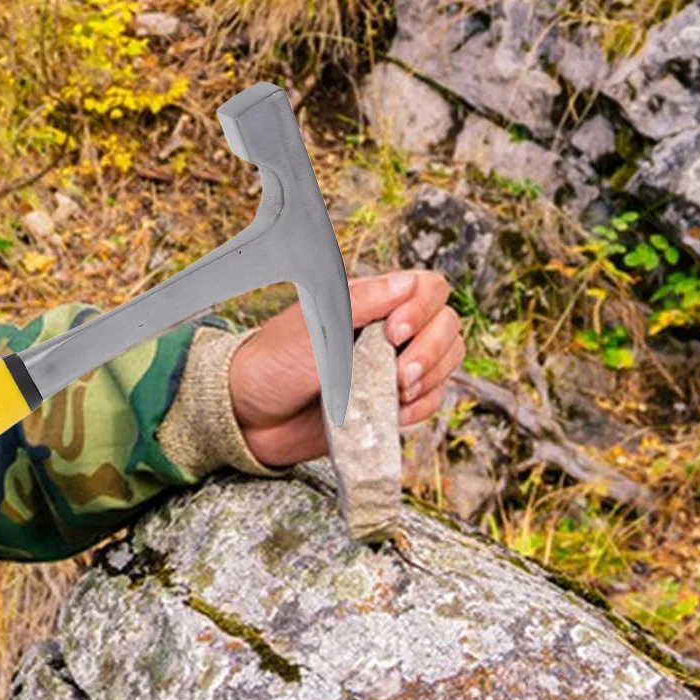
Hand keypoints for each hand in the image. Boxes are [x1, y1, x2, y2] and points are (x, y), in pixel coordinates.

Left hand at [227, 269, 462, 468]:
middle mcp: (390, 330)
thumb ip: (362, 302)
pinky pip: (431, 399)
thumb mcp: (315, 325)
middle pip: (447, 325)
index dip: (423, 308)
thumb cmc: (275, 361)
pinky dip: (422, 407)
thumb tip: (410, 282)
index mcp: (372, 300)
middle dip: (431, 350)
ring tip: (394, 392)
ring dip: (430, 378)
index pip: (428, 288)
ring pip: (447, 361)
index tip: (392, 333)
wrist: (252, 417)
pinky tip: (396, 413)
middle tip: (398, 373)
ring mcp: (394, 366)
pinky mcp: (392, 402)